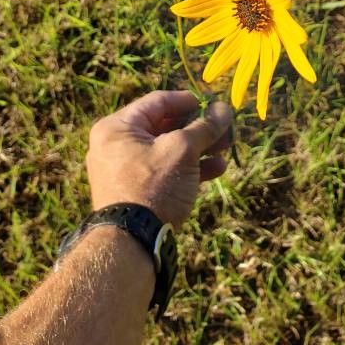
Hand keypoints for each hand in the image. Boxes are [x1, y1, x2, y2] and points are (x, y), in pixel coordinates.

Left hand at [86, 90, 232, 228]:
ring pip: (169, 150)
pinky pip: (165, 171)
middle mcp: (117, 145)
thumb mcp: (182, 150)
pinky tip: (217, 169)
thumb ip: (204, 127)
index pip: (158, 102)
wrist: (132, 244)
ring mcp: (126, 170)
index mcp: (117, 127)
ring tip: (227, 147)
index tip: (213, 103)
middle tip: (226, 127)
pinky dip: (189, 168)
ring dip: (199, 147)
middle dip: (199, 127)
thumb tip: (224, 109)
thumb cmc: (153, 186)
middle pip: (165, 126)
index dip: (188, 100)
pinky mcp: (137, 192)